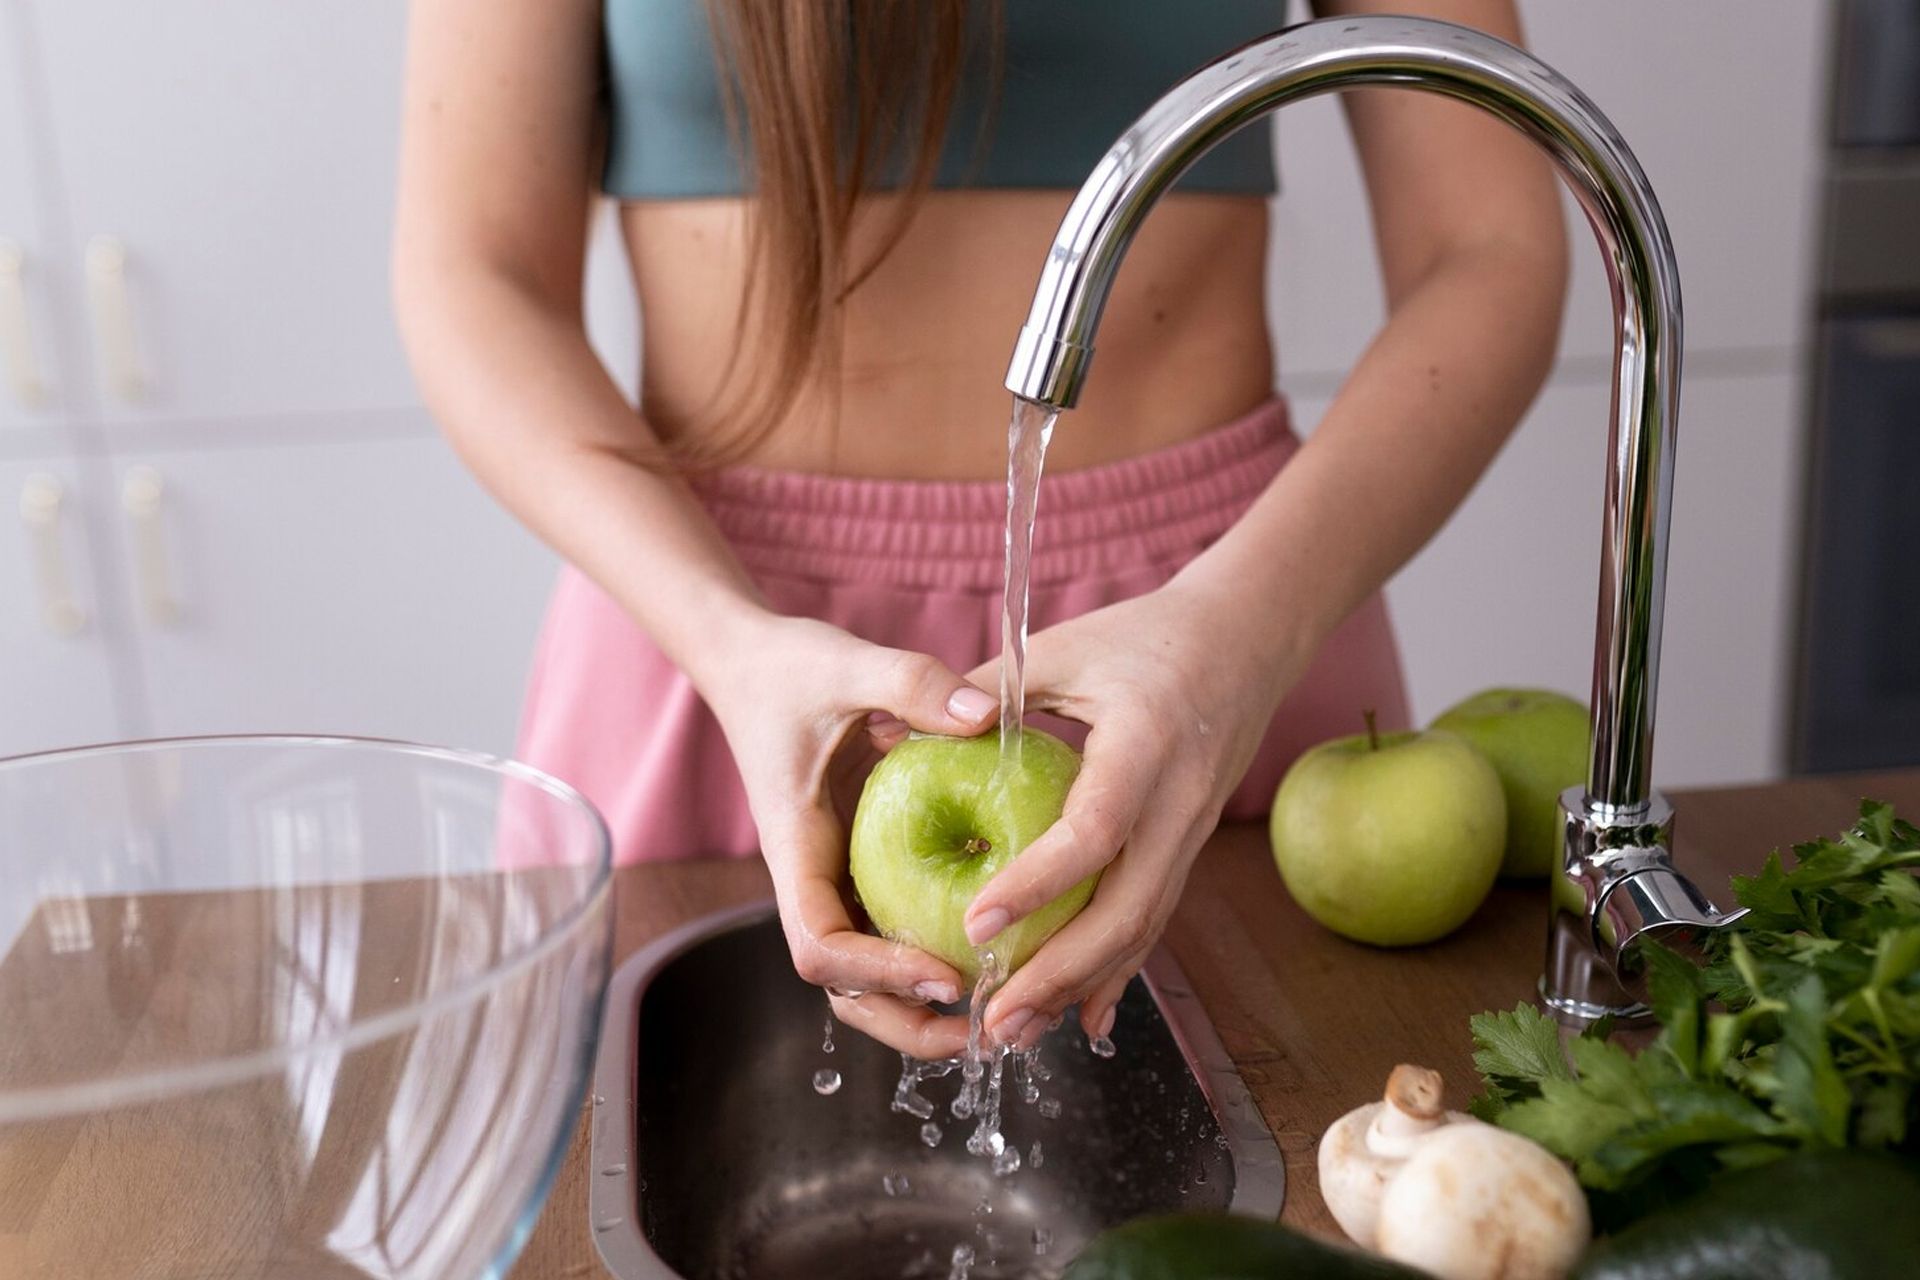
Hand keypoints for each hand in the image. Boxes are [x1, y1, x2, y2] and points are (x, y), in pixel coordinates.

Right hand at [703, 615, 986, 1057]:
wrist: (753, 663)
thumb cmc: (789, 668)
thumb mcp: (848, 664)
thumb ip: (910, 682)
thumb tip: (987, 714)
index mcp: (796, 849)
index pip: (822, 945)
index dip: (879, 974)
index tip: (944, 975)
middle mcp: (815, 879)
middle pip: (845, 989)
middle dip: (907, 1022)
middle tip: (985, 1025)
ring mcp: (838, 880)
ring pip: (870, 976)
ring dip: (924, 1008)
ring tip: (1001, 1008)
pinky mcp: (864, 867)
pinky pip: (897, 931)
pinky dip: (939, 957)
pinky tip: (1002, 953)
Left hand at [958, 581, 1312, 1054]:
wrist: (1246, 640)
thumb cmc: (1142, 637)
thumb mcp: (1062, 650)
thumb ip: (981, 691)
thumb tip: (882, 733)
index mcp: (1144, 745)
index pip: (1095, 830)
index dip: (1037, 884)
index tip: (975, 922)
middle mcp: (1178, 802)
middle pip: (1128, 908)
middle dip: (1058, 972)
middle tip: (992, 1018)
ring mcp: (1191, 832)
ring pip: (1142, 928)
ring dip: (1079, 985)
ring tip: (1015, 1031)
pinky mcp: (1188, 847)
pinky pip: (1152, 919)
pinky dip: (1114, 970)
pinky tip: (1079, 1015)